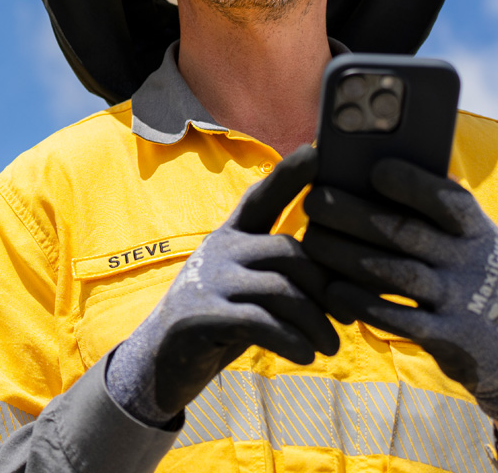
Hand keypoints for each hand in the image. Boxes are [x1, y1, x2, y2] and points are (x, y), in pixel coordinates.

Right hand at [107, 147, 338, 426]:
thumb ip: (279, 269)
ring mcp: (207, 280)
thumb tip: (344, 270)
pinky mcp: (201, 314)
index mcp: (230, 236)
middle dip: (326, 289)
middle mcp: (218, 249)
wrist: (164, 358)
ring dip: (315, 324)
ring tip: (328, 346)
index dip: (289, 175)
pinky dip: (293, 342)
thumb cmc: (222, 319)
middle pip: (290, 252)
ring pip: (283, 291)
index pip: (262, 197)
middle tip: (344, 318)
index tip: (317, 149)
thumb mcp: (247, 286)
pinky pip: (264, 322)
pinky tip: (304, 355)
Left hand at [303, 158, 497, 415]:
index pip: (449, 201)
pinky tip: (333, 290)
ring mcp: (460, 301)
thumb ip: (431, 210)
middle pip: (407, 233)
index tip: (374, 169)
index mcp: (475, 229)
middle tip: (314, 202)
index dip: (413, 184)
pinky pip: (400, 320)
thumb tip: (373, 165)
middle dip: (354, 215)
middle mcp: (470, 262)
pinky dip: (364, 303)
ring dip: (348, 256)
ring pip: (398, 274)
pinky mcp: (447, 337)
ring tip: (312, 241)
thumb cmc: (467, 270)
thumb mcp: (466, 238)